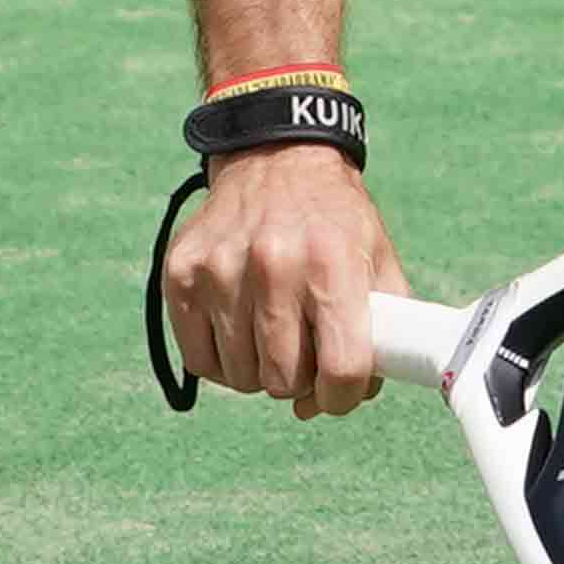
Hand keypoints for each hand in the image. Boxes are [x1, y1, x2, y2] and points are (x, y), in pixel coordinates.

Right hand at [158, 147, 407, 416]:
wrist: (277, 161)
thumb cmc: (335, 225)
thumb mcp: (379, 263)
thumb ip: (382, 337)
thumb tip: (337, 402)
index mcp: (332, 264)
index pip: (341, 368)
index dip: (342, 397)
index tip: (337, 390)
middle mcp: (273, 264)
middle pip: (283, 380)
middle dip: (299, 380)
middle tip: (303, 349)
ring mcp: (220, 269)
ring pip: (241, 378)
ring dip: (259, 369)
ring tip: (271, 331)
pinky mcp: (181, 273)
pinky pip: (200, 361)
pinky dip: (223, 360)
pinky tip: (240, 329)